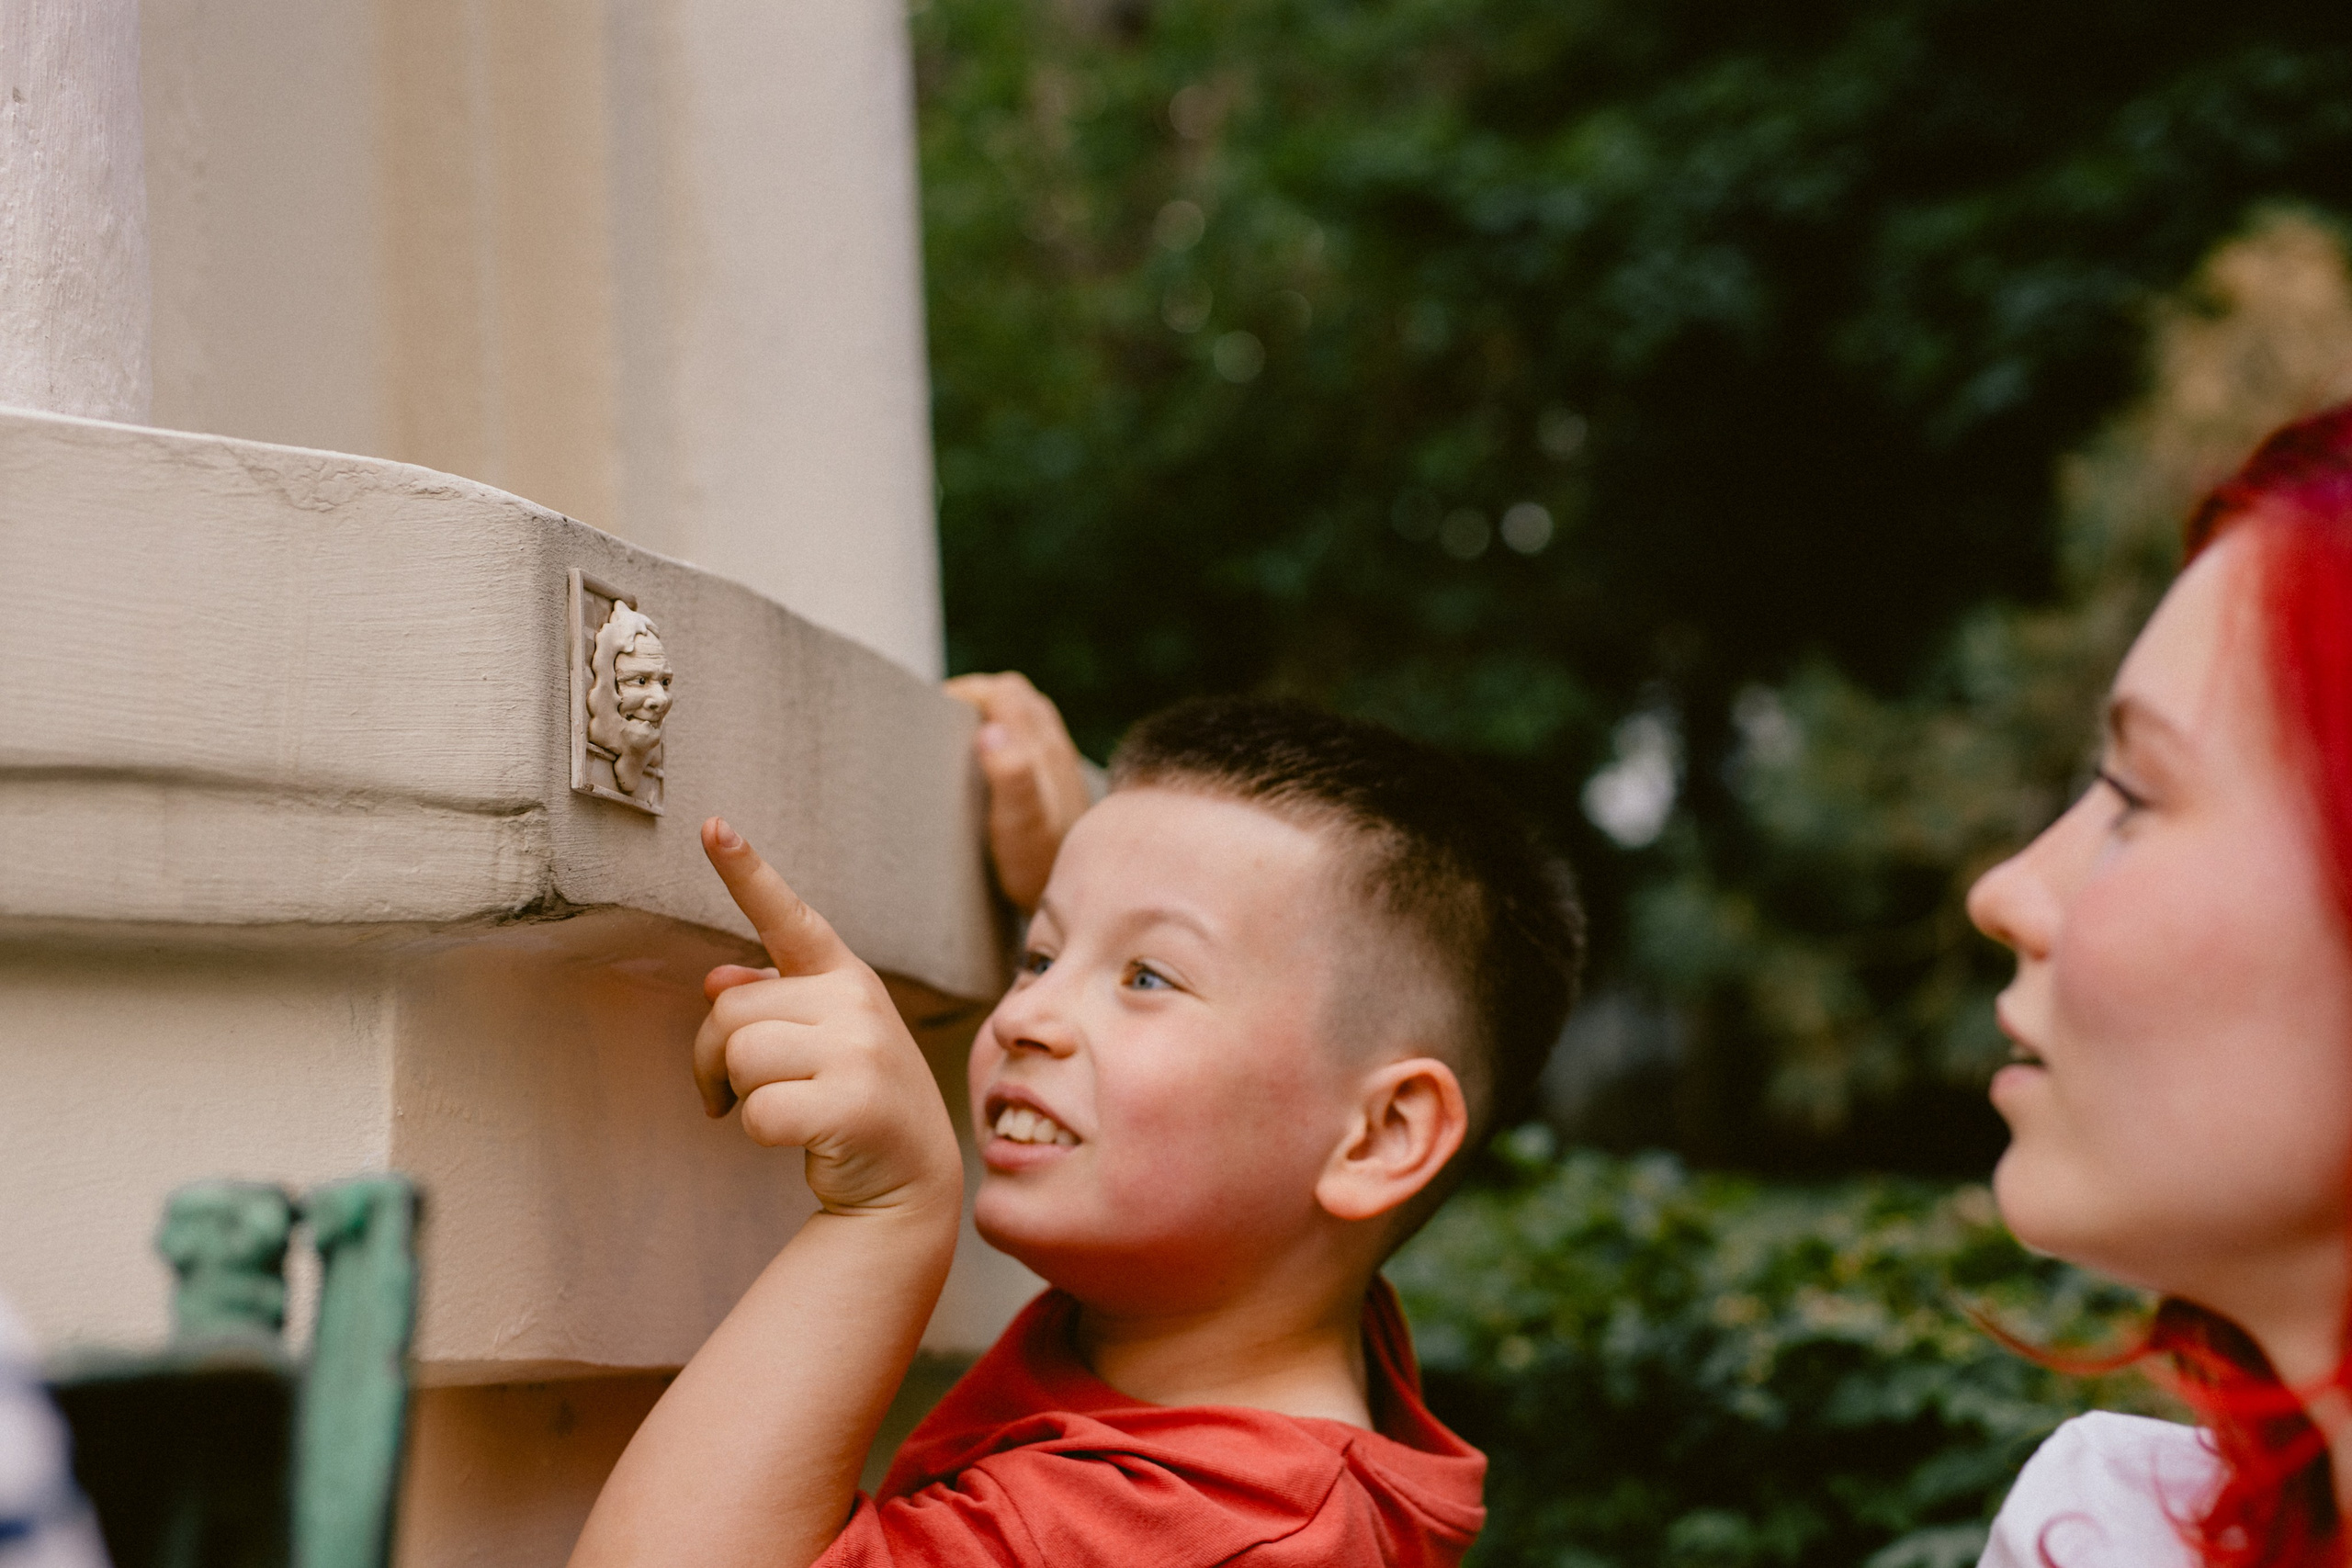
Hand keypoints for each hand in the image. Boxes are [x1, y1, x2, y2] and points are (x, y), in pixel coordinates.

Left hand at [693, 819, 961, 1215]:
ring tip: (767, 1111)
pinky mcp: (853, 1104)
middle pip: (729, 1013)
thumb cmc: (853, 1099)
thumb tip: (716, 983)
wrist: (911, 1178)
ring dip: (733, 1095)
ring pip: (739, 1056)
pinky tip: (794, 1138)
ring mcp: (860, 1050)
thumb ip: (772, 1005)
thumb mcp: (822, 1039)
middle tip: (725, 1093)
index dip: (745, 871)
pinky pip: (758, 1111)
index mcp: (843, 976)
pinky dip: (757, 1132)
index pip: (787, 916)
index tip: (711, 826)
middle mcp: (856, 1001)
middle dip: (711, 1060)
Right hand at [942, 671, 1091, 911]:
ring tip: (956, 738)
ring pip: (1025, 716)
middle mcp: (1055, 749)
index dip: (965, 691)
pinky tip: (987, 770)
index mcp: (1042, 748)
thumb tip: (991, 729)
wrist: (1088, 900)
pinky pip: (1030, 741)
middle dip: (976, 697)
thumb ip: (1011, 776)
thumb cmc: (1042, 867)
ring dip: (992, 714)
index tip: (930, 708)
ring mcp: (1060, 766)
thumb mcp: (1020, 827)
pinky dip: (1005, 738)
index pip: (1002, 692)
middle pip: (1014, 696)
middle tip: (938, 718)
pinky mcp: (1059, 785)